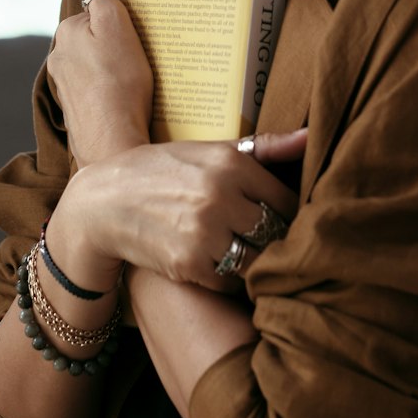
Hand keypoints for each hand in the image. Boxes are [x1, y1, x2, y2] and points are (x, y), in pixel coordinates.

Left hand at [47, 0, 153, 167]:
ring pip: (96, 64)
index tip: (142, 25)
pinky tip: (133, 97)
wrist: (113, 145)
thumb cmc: (120, 83)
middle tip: (149, 48)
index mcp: (68, 32)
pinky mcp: (77, 110)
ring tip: (145, 76)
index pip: (97, 10)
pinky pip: (98, 88)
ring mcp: (66, 86)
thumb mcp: (116, 28)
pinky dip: (113, 88)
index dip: (121, 16)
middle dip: (118, 41)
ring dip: (116, 65)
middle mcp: (59, 57)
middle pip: (95, 38)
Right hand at [63, 129, 307, 290]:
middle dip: (277, 241)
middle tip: (273, 244)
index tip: (286, 221)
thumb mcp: (212, 151)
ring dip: (255, 262)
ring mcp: (204, 232)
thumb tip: (312, 137)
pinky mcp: (188, 263)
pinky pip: (230, 280)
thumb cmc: (167, 171)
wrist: (105, 200)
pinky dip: (229, 278)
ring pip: (257, 260)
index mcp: (232, 163)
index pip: (287, 200)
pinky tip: (219, 264)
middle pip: (276, 232)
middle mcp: (220, 196)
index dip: (291, 215)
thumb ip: (266, 148)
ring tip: (248, 255)